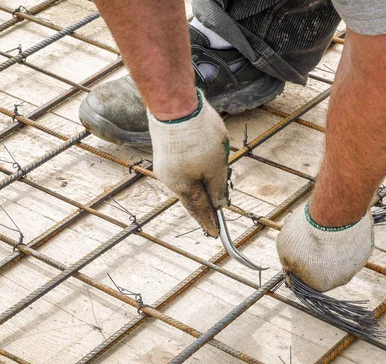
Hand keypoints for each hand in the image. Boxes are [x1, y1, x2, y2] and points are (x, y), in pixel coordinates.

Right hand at [148, 90, 228, 236]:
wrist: (174, 106)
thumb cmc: (198, 138)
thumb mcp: (216, 167)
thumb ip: (218, 187)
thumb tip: (220, 205)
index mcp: (183, 187)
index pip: (200, 210)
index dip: (209, 222)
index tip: (215, 234)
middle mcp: (170, 179)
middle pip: (191, 198)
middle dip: (202, 210)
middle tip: (210, 223)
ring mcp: (166, 163)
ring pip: (186, 183)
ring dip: (198, 192)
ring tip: (207, 202)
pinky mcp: (166, 149)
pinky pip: (182, 169)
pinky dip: (192, 176)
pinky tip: (197, 175)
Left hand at [276, 204, 373, 291]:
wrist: (334, 214)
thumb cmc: (305, 233)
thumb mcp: (285, 248)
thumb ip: (287, 262)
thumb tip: (288, 268)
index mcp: (320, 284)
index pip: (308, 279)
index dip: (302, 265)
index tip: (299, 251)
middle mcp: (341, 279)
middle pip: (327, 268)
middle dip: (320, 256)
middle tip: (313, 238)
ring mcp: (357, 264)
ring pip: (342, 256)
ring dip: (334, 246)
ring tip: (326, 229)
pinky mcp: (367, 249)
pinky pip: (354, 245)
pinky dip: (347, 237)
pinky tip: (339, 226)